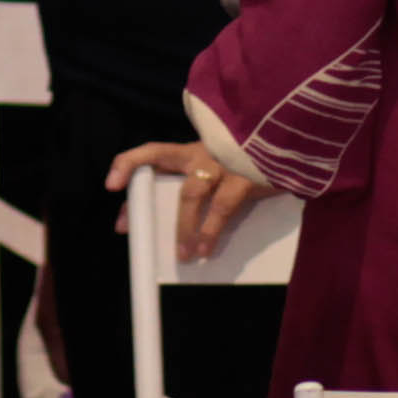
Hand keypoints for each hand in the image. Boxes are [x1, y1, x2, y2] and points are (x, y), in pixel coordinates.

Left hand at [106, 139, 266, 260]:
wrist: (287, 143)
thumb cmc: (242, 164)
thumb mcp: (212, 172)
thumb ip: (185, 189)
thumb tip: (151, 220)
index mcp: (190, 151)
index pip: (152, 151)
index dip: (128, 163)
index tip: (110, 185)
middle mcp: (203, 153)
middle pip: (165, 170)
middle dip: (149, 204)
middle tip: (133, 231)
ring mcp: (224, 163)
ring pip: (193, 194)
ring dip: (184, 226)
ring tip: (182, 254)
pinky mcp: (247, 177)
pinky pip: (223, 206)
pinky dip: (211, 229)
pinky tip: (206, 248)